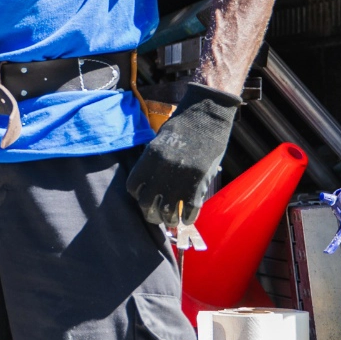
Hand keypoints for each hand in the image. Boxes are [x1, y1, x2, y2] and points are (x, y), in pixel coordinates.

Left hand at [125, 82, 245, 227]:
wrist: (207, 118)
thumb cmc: (183, 126)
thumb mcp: (160, 141)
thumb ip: (153, 161)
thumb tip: (151, 181)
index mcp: (148, 159)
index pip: (134, 187)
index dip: (138, 195)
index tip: (144, 197)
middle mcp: (160, 172)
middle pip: (147, 204)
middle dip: (150, 214)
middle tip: (155, 216)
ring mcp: (179, 181)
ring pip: (167, 212)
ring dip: (168, 220)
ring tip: (171, 221)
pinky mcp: (198, 186)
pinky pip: (189, 211)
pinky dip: (187, 218)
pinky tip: (187, 219)